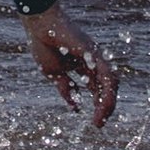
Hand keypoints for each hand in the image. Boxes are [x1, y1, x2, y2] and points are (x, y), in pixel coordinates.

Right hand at [28, 3, 117, 127]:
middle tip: (98, 124)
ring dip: (108, 104)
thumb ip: (66, 90)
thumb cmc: (43, 45)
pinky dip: (106, 92)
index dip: (97, 105)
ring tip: (99, 119)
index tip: (94, 122)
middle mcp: (92, 63)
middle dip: (104, 107)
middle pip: (106, 88)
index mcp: (82, 67)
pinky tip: (101, 106)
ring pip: (110, 84)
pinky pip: (106, 76)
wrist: (38, 25)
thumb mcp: (54, 74)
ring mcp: (95, 57)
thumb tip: (75, 107)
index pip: (97, 89)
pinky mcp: (94, 54)